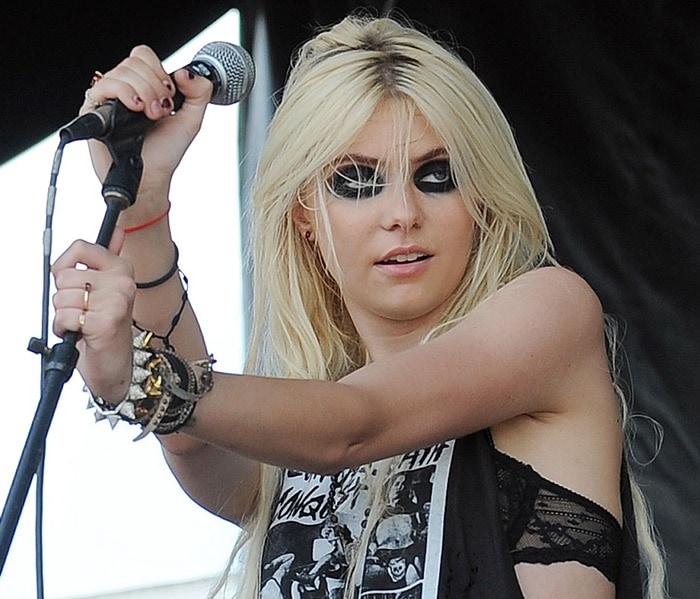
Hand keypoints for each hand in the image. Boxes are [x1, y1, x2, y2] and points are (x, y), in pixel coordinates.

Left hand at [52, 230, 135, 403]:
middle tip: (84, 311)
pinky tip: (81, 334)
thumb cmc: (107, 327)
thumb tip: (116, 231)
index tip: (77, 282)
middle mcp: (123, 283)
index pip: (80, 248)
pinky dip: (65, 329)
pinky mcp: (106, 322)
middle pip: (65, 276)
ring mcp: (116, 302)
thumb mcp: (108, 290)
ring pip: (62, 297)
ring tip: (83, 323)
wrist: (115, 366)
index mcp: (123, 269)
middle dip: (64, 298)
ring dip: (65, 316)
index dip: (66, 267)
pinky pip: (65, 316)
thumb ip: (107, 259)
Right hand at [81, 45, 213, 217]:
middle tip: (161, 111)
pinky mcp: (93, 110)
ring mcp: (107, 99)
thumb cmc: (165, 152)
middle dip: (155, 85)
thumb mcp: (192, 119)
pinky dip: (126, 94)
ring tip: (150, 116)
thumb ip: (200, 92)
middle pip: (133, 62)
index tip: (170, 95)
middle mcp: (122, 89)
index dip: (158, 70)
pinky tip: (137, 110)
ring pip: (122, 72)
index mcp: (141, 86)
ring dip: (144, 92)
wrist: (151, 178)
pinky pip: (105, 87)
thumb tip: (186, 71)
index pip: (143, 56)